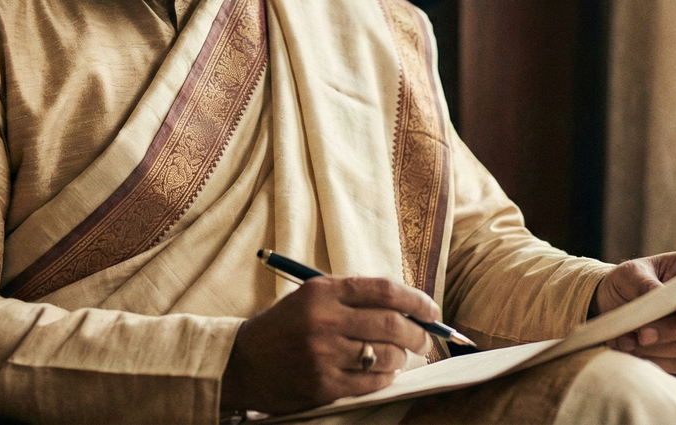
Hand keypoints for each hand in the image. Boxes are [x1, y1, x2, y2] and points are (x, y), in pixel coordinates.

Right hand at [220, 276, 437, 414]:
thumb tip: (408, 307)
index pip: (384, 290)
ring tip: (399, 356)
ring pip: (386, 355)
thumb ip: (353, 297)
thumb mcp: (312, 297)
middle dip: (418, 333)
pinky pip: (371, 383)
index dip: (416, 300)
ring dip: (401, 357)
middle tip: (425, 339)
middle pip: (391, 324)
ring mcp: (323, 355)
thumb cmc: (285, 327)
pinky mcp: (323, 385)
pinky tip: (383, 373)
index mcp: (322, 291)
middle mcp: (324, 320)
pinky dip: (386, 378)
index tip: (432, 310)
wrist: (243, 363)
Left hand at [590, 250, 675, 373]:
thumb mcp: (630, 273)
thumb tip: (658, 295)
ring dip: (664, 347)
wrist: (620, 303)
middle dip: (674, 329)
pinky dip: (662, 361)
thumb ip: (643, 282)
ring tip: (632, 343)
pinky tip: (640, 354)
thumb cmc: (630, 281)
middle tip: (643, 334)